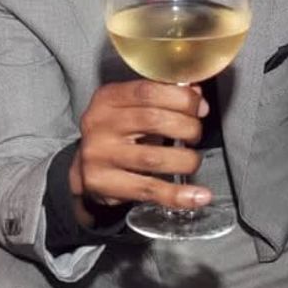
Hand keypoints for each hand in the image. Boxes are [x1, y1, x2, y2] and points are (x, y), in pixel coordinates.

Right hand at [72, 79, 211, 212]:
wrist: (88, 168)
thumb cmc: (117, 134)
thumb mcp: (132, 109)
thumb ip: (163, 99)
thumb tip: (196, 94)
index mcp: (107, 99)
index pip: (148, 91)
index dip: (182, 98)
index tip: (199, 107)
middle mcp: (100, 124)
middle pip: (153, 120)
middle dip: (187, 127)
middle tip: (195, 135)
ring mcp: (100, 155)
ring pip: (154, 157)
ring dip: (186, 160)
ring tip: (192, 160)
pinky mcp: (103, 183)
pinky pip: (150, 190)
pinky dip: (179, 195)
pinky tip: (198, 196)